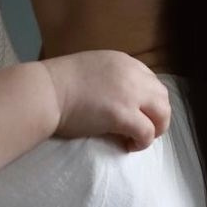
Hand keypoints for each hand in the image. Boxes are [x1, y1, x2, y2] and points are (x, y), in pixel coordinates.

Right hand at [41, 50, 170, 151]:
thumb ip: (108, 78)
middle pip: (162, 97)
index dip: (148, 100)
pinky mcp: (124, 115)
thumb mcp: (90, 69)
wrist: (44, 92)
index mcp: (123, 61)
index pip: (150, 80)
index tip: (138, 112)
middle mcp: (132, 74)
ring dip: (156, 128)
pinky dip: (142, 142)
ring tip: (139, 138)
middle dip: (157, 115)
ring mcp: (130, 94)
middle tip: (145, 128)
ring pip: (162, 114)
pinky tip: (129, 145)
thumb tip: (114, 97)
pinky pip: (147, 132)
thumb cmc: (56, 83)